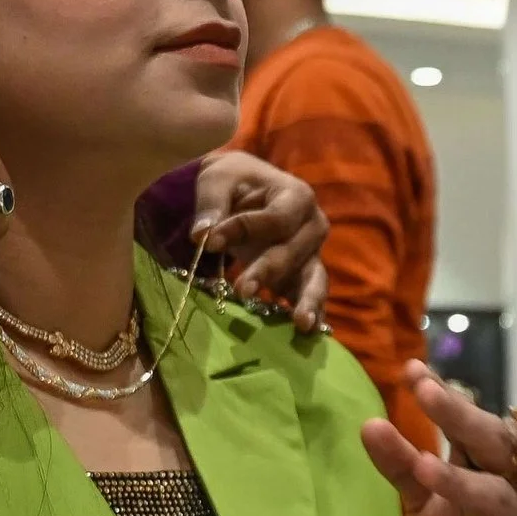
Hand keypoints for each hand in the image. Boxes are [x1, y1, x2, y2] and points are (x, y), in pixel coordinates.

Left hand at [190, 151, 327, 333]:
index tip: (209, 242)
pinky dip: (309, 312)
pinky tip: (305, 336)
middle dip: (268, 271)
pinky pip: (310, 295)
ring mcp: (312, 253)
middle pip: (294, 251)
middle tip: (242, 290)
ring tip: (301, 323)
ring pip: (314, 278)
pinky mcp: (303, 275)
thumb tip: (202, 235)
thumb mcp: (217, 179)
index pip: (276, 218)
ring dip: (306, 301)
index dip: (244, 230)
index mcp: (297, 196)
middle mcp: (313, 225)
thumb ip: (211, 203)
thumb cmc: (232, 181)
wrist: (244, 189)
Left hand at [359, 362, 516, 515]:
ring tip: (424, 467)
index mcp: (484, 468)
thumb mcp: (423, 504)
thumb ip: (400, 467)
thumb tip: (368, 423)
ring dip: (461, 480)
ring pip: (499, 495)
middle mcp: (505, 489)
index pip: (470, 422)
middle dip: (462, 417)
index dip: (447, 396)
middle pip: (495, 445)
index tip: (413, 370)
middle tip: (426, 394)